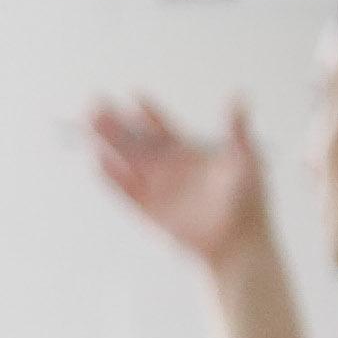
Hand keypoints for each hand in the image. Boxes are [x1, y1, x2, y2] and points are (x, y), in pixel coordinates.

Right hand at [89, 96, 273, 270]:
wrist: (238, 241)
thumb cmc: (249, 200)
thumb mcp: (246, 159)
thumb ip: (236, 129)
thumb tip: (239, 97)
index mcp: (188, 152)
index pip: (162, 127)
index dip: (148, 112)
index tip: (133, 95)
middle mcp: (167, 167)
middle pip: (135, 140)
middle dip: (115, 123)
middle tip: (96, 103)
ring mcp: (154, 187)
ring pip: (123, 160)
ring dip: (105, 142)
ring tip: (88, 124)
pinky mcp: (146, 209)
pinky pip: (122, 189)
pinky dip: (110, 175)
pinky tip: (97, 159)